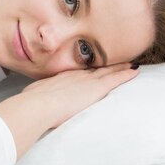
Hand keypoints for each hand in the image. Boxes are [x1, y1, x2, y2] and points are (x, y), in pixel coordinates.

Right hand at [21, 63, 138, 127]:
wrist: (38, 105)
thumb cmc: (32, 103)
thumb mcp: (33, 94)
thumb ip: (37, 95)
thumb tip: (30, 100)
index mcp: (60, 77)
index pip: (78, 72)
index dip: (88, 68)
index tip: (93, 66)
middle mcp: (75, 75)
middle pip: (94, 68)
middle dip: (105, 64)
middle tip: (117, 59)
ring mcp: (86, 80)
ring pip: (107, 70)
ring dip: (118, 66)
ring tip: (129, 62)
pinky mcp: (96, 88)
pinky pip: (115, 78)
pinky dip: (126, 74)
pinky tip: (135, 71)